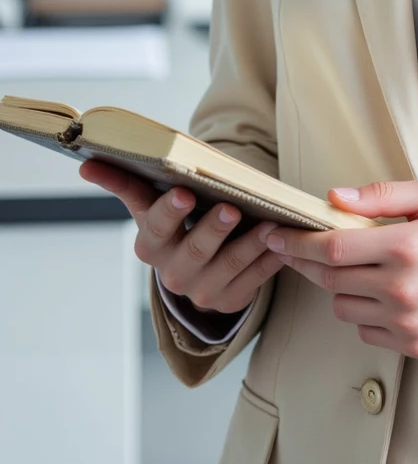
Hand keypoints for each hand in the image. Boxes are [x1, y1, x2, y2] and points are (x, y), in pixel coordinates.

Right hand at [78, 158, 285, 316]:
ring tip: (271, 223)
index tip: (184, 192)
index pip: (157, 226)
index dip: (170, 211)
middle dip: (214, 229)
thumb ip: (126, 183)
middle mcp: (173, 272)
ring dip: (251, 244)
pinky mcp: (230, 300)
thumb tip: (87, 163)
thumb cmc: (175, 224)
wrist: (194, 271)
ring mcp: (202, 290)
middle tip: (231, 208)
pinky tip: (283, 242)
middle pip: (195, 250)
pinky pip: (255, 279)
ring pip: (230, 266)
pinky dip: (270, 259)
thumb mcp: (151, 206)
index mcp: (152, 244)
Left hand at [263, 178, 417, 357]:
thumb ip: (383, 195)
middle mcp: (402, 289)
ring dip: (340, 287)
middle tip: (300, 248)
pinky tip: (384, 294)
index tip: (275, 234)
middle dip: (307, 263)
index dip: (296, 242)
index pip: (331, 248)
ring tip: (363, 269)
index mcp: (406, 246)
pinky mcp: (413, 346)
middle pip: (329, 280)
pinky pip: (365, 331)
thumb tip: (334, 197)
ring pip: (343, 307)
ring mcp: (407, 322)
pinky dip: (365, 313)